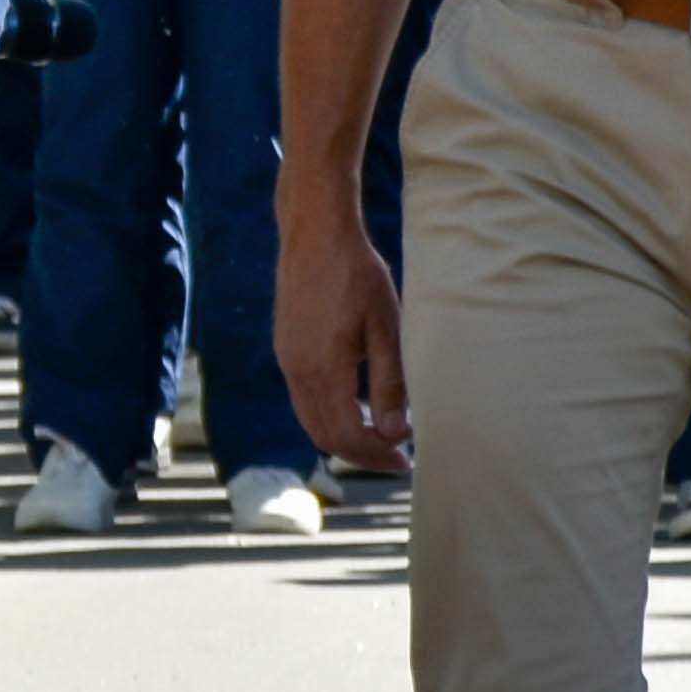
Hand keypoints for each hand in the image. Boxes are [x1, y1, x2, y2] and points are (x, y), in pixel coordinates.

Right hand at [275, 195, 412, 465]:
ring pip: (310, 420)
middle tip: (396, 456)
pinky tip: (355, 404)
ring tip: (379, 435)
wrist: (314, 233)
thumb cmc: (356, 274)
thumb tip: (393, 433)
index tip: (405, 458)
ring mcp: (286, 360)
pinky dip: (329, 415)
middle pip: (324, 436)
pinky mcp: (285, 349)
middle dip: (361, 454)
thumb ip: (388, 383)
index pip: (346, 436)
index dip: (376, 455)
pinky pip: (304, 399)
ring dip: (343, 436)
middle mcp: (297, 371)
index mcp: (323, 370)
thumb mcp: (385, 328)